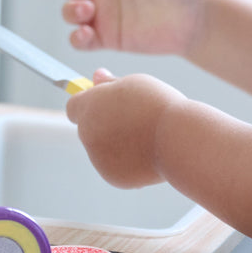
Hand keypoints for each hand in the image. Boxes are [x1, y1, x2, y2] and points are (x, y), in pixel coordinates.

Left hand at [66, 69, 185, 187]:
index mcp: (89, 107)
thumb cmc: (159, 107)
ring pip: (102, 148)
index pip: (73, 106)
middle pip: (87, 127)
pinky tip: (146, 152)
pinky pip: (114, 165)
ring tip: (144, 135)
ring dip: (116, 142)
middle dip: (104, 123)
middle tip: (133, 118)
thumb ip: (110, 84)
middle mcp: (87, 133)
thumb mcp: (134, 83)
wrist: (178, 140)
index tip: (103, 103)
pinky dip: (126, 161)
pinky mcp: (111, 176)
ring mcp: (97, 157)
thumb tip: (96, 76)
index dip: (88, 103)